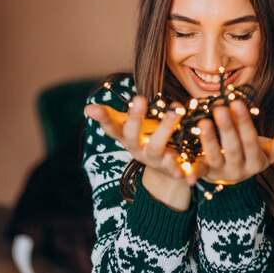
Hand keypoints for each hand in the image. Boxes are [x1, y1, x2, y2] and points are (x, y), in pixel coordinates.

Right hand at [84, 96, 206, 180]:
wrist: (166, 175)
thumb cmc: (146, 140)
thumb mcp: (130, 129)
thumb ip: (112, 116)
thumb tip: (88, 108)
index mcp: (127, 139)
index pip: (111, 128)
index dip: (102, 119)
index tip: (92, 108)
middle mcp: (138, 150)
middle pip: (133, 135)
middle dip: (135, 118)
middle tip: (139, 98)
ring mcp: (155, 161)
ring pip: (156, 147)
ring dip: (164, 129)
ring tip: (175, 111)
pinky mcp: (173, 170)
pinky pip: (177, 167)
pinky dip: (182, 165)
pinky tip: (186, 157)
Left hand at [186, 100, 273, 185]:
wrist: (233, 173)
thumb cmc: (250, 152)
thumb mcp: (265, 151)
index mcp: (256, 162)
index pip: (250, 141)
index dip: (244, 123)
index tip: (237, 103)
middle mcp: (240, 170)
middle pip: (233, 148)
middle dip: (227, 128)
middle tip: (220, 107)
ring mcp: (221, 172)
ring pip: (215, 157)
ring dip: (209, 140)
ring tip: (203, 121)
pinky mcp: (206, 173)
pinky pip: (199, 172)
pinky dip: (193, 172)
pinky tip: (187, 170)